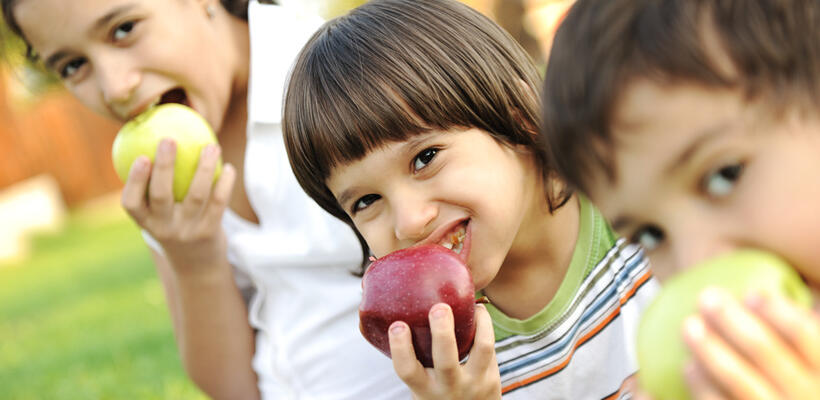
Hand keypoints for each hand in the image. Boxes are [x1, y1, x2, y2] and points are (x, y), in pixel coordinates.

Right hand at [121, 138, 235, 273]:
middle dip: (164, 166)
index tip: (140, 157)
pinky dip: (225, 183)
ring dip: (204, 168)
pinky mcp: (209, 233)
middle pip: (161, 195)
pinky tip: (229, 168)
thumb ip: (154, 189)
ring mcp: (187, 231)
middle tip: (169, 139)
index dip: (134, 181)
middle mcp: (163, 228)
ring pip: (196, 195)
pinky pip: (219, 203)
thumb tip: (157, 142)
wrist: (197, 267)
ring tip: (211, 147)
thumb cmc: (175, 228)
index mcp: (146, 222)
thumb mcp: (159, 216)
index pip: (131, 203)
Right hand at [388, 303, 499, 399]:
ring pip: (482, 349)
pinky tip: (479, 316)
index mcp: (424, 389)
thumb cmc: (438, 395)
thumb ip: (416, 361)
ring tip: (474, 306)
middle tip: (439, 308)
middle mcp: (449, 388)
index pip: (407, 370)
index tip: (397, 325)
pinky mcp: (492, 379)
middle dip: (442, 331)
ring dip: (480, 323)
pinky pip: (490, 349)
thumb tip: (399, 317)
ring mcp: (474, 384)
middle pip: (446, 359)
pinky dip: (485, 329)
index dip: (400, 347)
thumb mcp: (422, 387)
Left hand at [682, 287, 819, 399]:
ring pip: (739, 380)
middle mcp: (805, 395)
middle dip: (731, 320)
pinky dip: (702, 385)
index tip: (752, 292)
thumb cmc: (786, 384)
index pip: (803, 333)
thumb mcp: (804, 359)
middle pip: (764, 351)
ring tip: (690, 325)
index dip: (778, 311)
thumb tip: (758, 294)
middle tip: (707, 297)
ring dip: (711, 350)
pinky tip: (689, 366)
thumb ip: (789, 335)